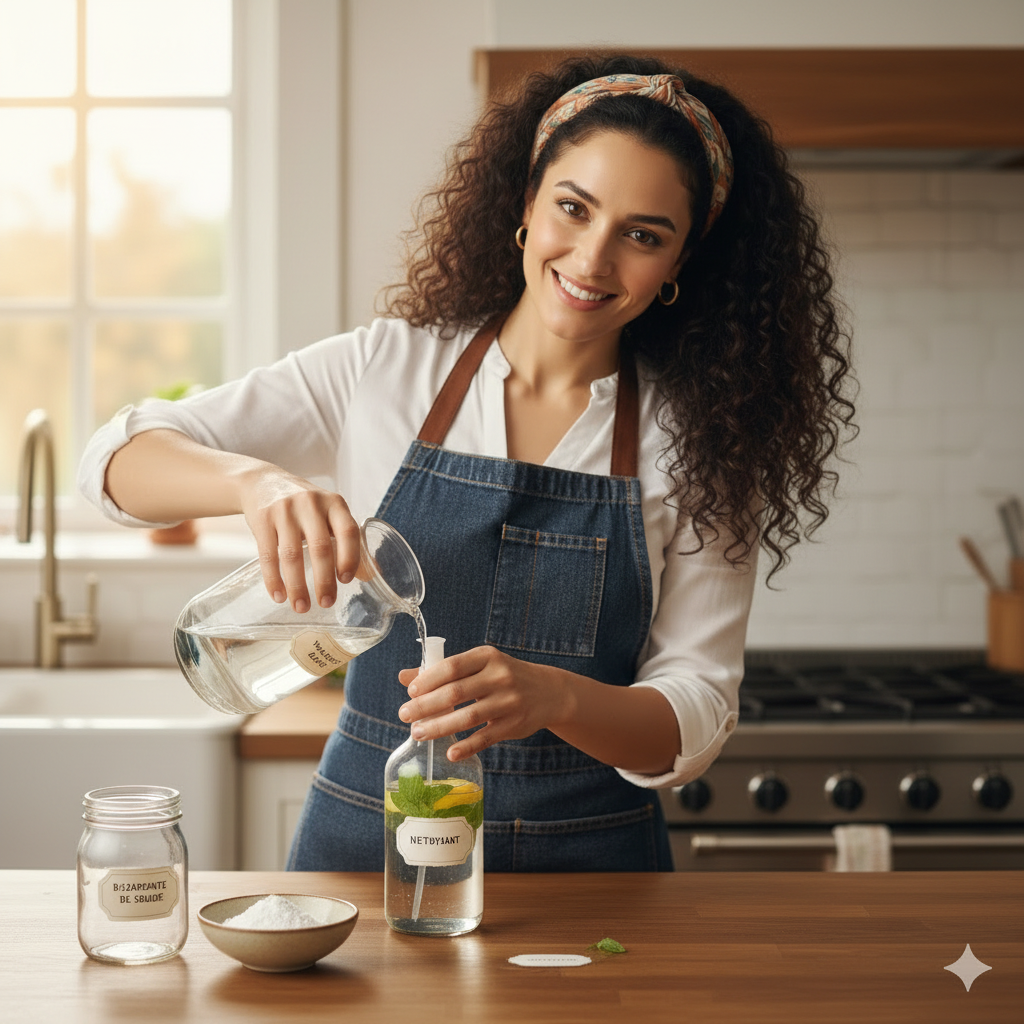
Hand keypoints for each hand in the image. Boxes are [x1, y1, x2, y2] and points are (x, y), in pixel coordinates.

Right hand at [238, 466, 360, 612]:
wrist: (263, 482)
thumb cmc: (306, 506)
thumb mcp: (330, 515)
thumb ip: (349, 542)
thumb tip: (371, 576)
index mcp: (334, 504)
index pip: (348, 531)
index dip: (350, 557)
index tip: (346, 581)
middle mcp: (311, 504)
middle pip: (321, 547)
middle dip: (324, 580)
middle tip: (326, 603)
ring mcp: (284, 511)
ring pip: (292, 555)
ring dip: (297, 586)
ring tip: (301, 607)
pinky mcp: (262, 519)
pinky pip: (267, 555)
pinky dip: (273, 579)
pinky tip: (279, 596)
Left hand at [396, 646, 571, 760]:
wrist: (549, 692)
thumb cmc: (505, 676)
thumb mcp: (480, 666)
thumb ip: (444, 671)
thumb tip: (404, 677)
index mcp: (488, 657)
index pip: (452, 666)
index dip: (428, 680)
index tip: (410, 692)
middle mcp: (499, 677)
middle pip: (456, 692)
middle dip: (426, 705)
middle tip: (404, 715)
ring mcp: (508, 702)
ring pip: (468, 717)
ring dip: (439, 727)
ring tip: (418, 733)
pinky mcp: (514, 725)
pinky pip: (486, 738)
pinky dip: (467, 746)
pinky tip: (450, 752)